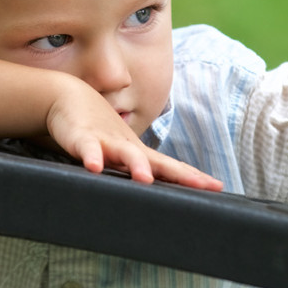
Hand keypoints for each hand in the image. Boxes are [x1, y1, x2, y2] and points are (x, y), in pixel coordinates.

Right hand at [46, 77, 222, 191]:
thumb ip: (133, 171)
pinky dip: (91, 156)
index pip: (171, 167)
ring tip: (145, 179)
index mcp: (138, 154)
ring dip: (136, 165)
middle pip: (158, 162)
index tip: (218, 187)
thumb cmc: (97, 131)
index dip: (193, 177)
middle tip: (203, 186)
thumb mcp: (118, 154)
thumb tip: (151, 191)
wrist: (69, 97)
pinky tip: (94, 167)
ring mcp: (106, 140)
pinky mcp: (82, 137)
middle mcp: (128, 147)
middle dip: (181, 174)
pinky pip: (87, 147)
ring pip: (125, 153)